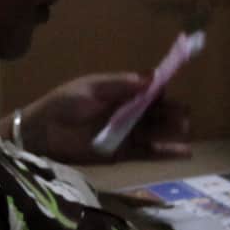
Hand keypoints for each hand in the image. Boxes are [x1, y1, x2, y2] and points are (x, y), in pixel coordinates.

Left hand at [15, 72, 192, 163]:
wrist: (43, 133)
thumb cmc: (64, 104)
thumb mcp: (92, 88)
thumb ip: (121, 84)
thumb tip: (152, 77)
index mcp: (119, 92)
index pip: (147, 89)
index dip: (161, 89)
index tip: (173, 88)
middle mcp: (126, 111)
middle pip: (155, 111)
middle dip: (171, 111)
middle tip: (185, 115)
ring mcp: (126, 133)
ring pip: (155, 131)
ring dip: (172, 130)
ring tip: (186, 130)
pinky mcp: (123, 153)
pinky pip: (148, 152)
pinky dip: (166, 152)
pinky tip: (184, 152)